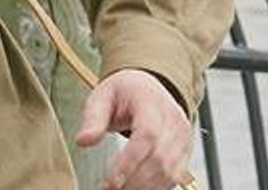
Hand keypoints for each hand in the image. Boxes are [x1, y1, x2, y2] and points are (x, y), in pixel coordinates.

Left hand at [75, 68, 196, 189]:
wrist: (148, 87)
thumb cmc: (124, 92)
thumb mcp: (102, 97)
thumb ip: (93, 118)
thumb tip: (83, 140)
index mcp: (151, 101)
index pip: (147, 134)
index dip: (130, 162)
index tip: (111, 182)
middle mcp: (172, 119)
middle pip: (159, 158)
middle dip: (134, 181)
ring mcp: (182, 136)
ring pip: (169, 172)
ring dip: (144, 188)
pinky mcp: (185, 151)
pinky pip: (174, 176)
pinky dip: (155, 188)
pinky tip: (135, 188)